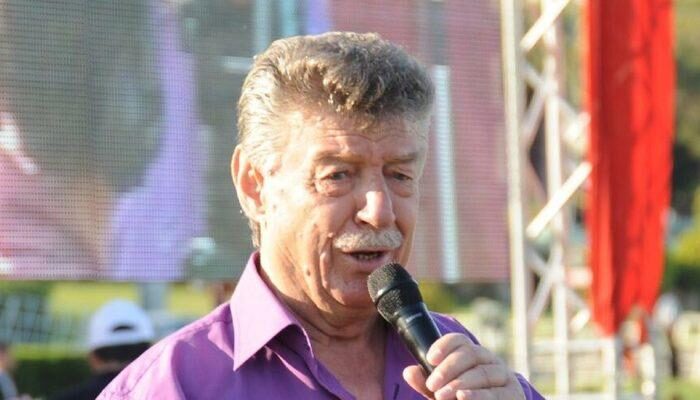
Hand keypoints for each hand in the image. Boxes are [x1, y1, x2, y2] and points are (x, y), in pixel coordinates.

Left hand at [403, 333, 525, 399]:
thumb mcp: (441, 392)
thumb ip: (426, 383)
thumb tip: (409, 371)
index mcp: (472, 354)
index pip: (459, 341)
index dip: (444, 345)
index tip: (430, 358)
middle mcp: (489, 360)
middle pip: (470, 354)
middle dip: (448, 369)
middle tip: (432, 385)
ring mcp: (503, 375)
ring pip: (483, 372)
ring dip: (460, 383)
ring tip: (442, 395)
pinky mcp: (513, 393)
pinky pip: (496, 393)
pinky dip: (478, 396)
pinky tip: (463, 397)